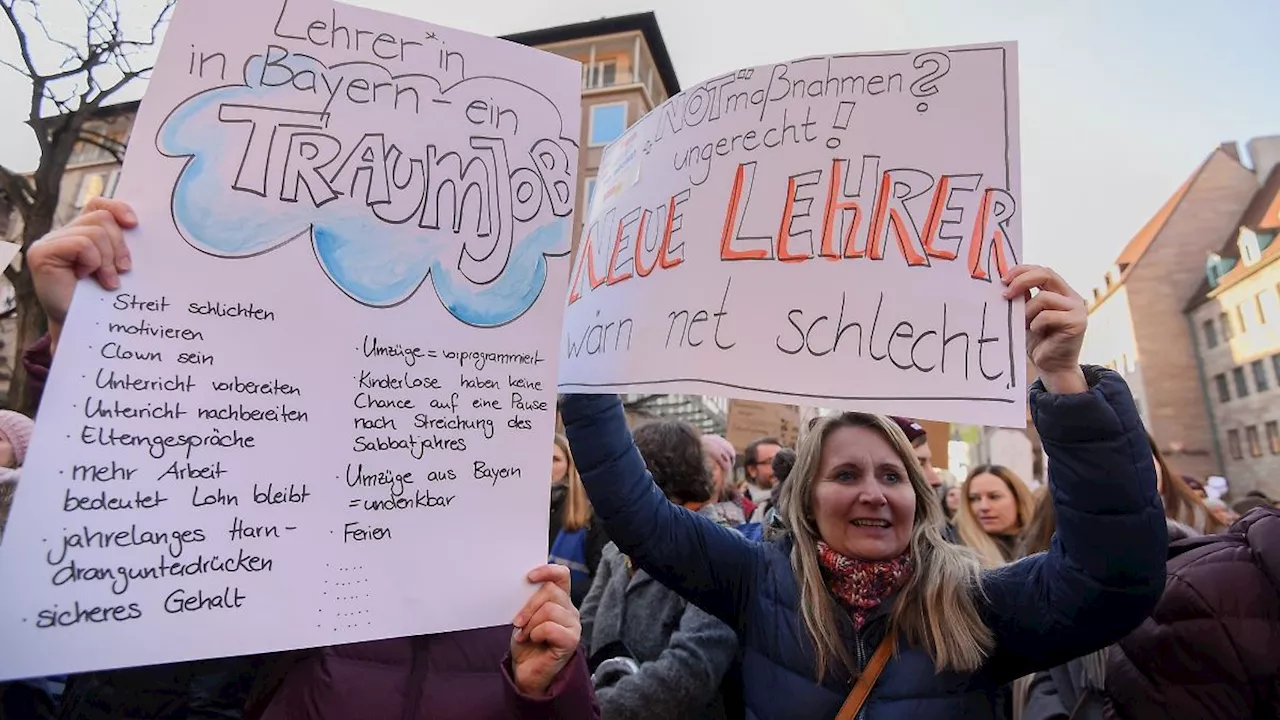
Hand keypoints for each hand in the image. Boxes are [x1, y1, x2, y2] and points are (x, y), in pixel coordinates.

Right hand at [27, 198, 135, 353]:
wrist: (85, 329)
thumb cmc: (104, 300)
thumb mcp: (117, 266)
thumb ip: (120, 244)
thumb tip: (138, 226)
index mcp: (81, 232)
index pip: (99, 204)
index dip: (118, 208)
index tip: (135, 225)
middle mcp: (63, 233)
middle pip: (102, 218)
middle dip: (120, 245)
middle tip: (123, 271)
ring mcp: (50, 242)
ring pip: (95, 231)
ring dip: (108, 259)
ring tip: (107, 281)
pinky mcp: (42, 253)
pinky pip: (82, 244)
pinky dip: (93, 262)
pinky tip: (86, 277)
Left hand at [510, 564, 579, 696]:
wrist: (526, 672)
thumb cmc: (526, 643)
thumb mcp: (524, 616)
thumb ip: (529, 600)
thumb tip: (522, 585)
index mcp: (560, 599)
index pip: (562, 575)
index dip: (547, 571)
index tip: (529, 577)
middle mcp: (570, 609)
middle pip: (551, 591)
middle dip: (529, 606)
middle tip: (518, 621)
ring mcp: (573, 625)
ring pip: (549, 609)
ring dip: (530, 623)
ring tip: (524, 634)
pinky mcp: (572, 640)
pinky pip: (550, 627)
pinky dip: (536, 633)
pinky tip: (533, 640)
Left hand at [1002, 264, 1087, 394]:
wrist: (1052, 367)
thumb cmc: (1038, 342)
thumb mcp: (1026, 316)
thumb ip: (1023, 299)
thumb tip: (1005, 282)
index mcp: (1060, 292)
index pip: (1042, 271)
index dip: (1022, 271)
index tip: (1003, 280)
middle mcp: (1071, 297)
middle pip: (1046, 274)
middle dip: (1021, 280)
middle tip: (1005, 293)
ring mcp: (1077, 309)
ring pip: (1044, 297)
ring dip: (1027, 311)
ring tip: (1024, 325)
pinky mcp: (1077, 322)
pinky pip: (1047, 315)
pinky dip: (1035, 323)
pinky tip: (1036, 332)